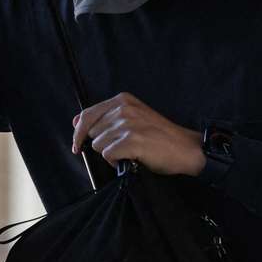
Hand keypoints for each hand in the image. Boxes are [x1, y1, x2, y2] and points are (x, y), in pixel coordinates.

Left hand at [71, 92, 205, 176]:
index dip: (79, 132)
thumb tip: (76, 123)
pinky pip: (108, 156)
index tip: (77, 145)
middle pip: (92, 133)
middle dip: (102, 144)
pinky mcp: (131, 140)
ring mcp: (127, 124)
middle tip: (123, 147)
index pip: (86, 115)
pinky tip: (132, 158)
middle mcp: (123, 108)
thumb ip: (106, 117)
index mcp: (122, 100)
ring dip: (111, 154)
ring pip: (98, 146)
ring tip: (130, 152)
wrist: (185, 149)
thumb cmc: (159, 136)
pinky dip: (117, 162)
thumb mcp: (133, 117)